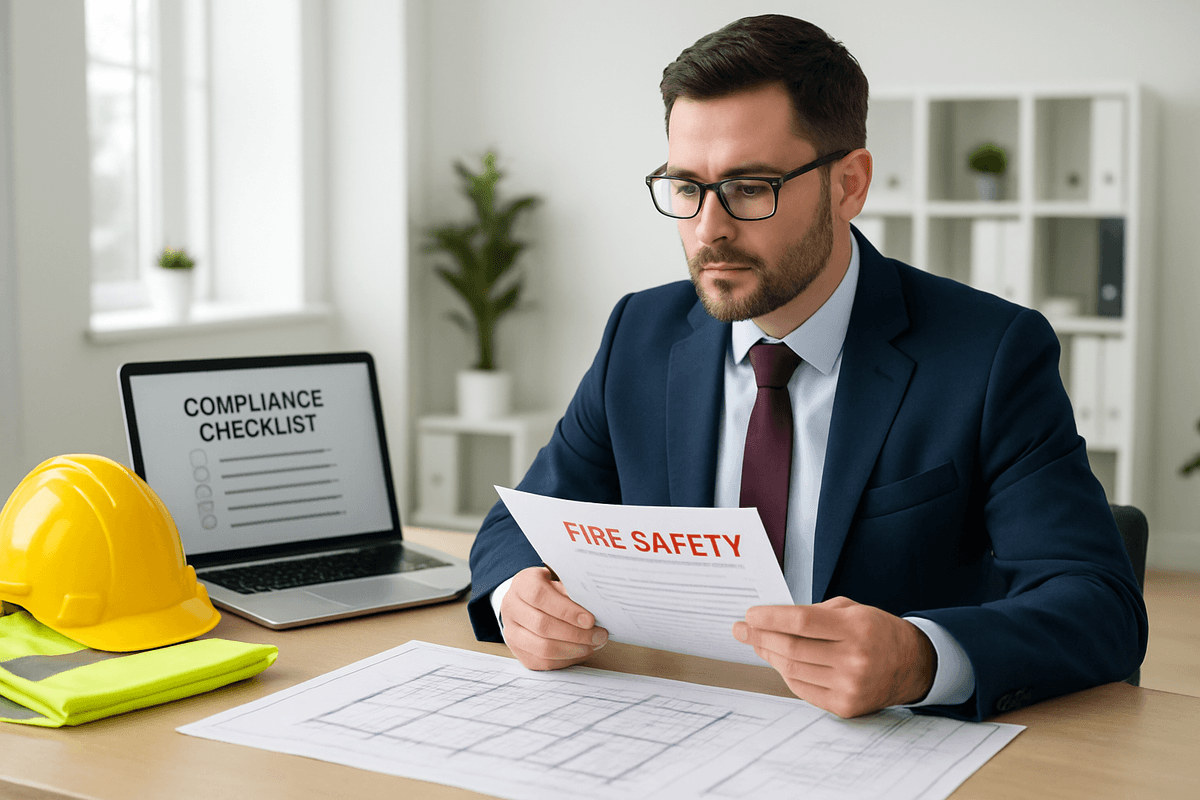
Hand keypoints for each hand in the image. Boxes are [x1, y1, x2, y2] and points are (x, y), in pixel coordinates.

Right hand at [499, 567, 607, 670]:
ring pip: (541, 648)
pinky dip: (565, 660)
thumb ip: (573, 591)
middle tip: (599, 636)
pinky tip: (581, 652)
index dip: (566, 610)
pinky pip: (542, 662)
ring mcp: (511, 631)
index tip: (590, 620)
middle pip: (542, 625)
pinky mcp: (517, 651)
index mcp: (522, 584)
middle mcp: (511, 607)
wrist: (529, 601)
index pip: (540, 596)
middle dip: (575, 634)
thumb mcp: (560, 581)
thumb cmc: (550, 590)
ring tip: (592, 645)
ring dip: (572, 650)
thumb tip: (596, 606)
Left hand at [732, 596, 935, 717]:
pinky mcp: (846, 706)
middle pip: (792, 648)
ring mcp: (850, 687)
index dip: (770, 618)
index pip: (802, 621)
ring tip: (756, 642)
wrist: (913, 665)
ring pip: (792, 670)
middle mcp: (854, 659)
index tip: (750, 615)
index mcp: (856, 628)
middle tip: (741, 629)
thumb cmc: (876, 631)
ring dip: (768, 654)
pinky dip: (786, 673)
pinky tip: (777, 661)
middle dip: (760, 637)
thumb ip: (814, 612)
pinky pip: (802, 689)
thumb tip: (771, 619)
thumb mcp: (852, 610)